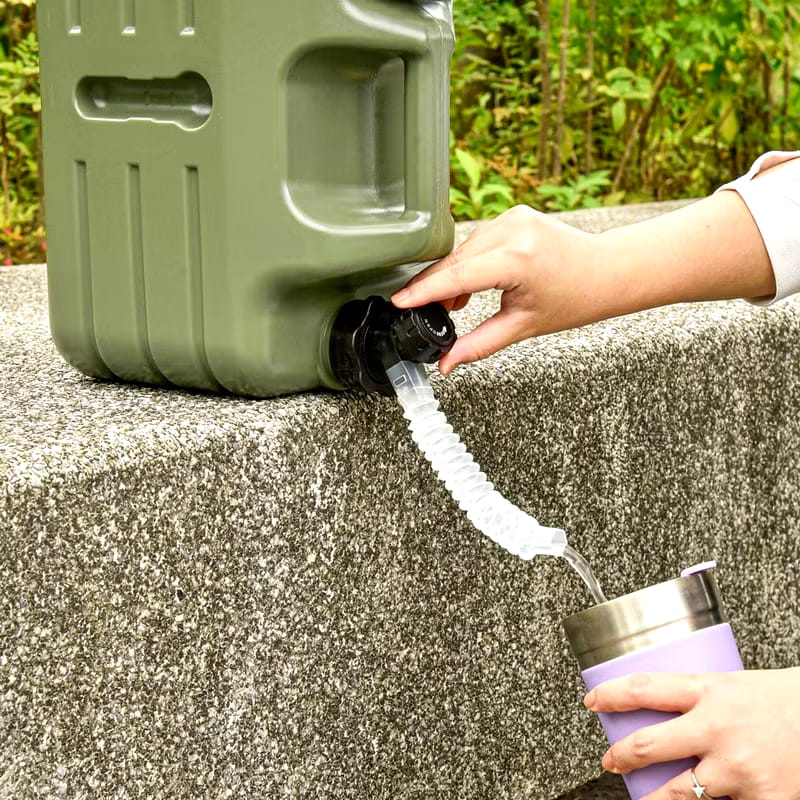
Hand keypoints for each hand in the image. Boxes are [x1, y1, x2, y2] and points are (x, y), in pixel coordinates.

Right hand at [392, 194, 773, 375]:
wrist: (607, 271)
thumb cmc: (575, 299)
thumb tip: (447, 364)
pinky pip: (476, 240)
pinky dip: (467, 261)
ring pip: (463, 249)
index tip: (401, 302)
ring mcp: (513, 217)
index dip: (425, 291)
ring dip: (452, 275)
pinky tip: (468, 285)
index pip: (458, 276)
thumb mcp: (523, 327)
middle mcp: (514, 231)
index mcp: (518, 259)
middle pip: (456, 261)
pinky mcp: (513, 214)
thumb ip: (479, 345)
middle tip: (421, 313)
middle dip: (436, 287)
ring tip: (455, 306)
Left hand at [584, 669, 799, 799]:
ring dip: (655, 799)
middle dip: (621, 756)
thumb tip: (662, 707)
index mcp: (710, 690)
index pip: (645, 688)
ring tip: (646, 799)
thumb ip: (700, 697)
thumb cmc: (783, 698)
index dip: (611, 695)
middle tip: (610, 760)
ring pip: (678, 792)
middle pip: (650, 744)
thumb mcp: (734, 684)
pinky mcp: (763, 799)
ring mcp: (739, 768)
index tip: (592, 701)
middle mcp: (719, 728)